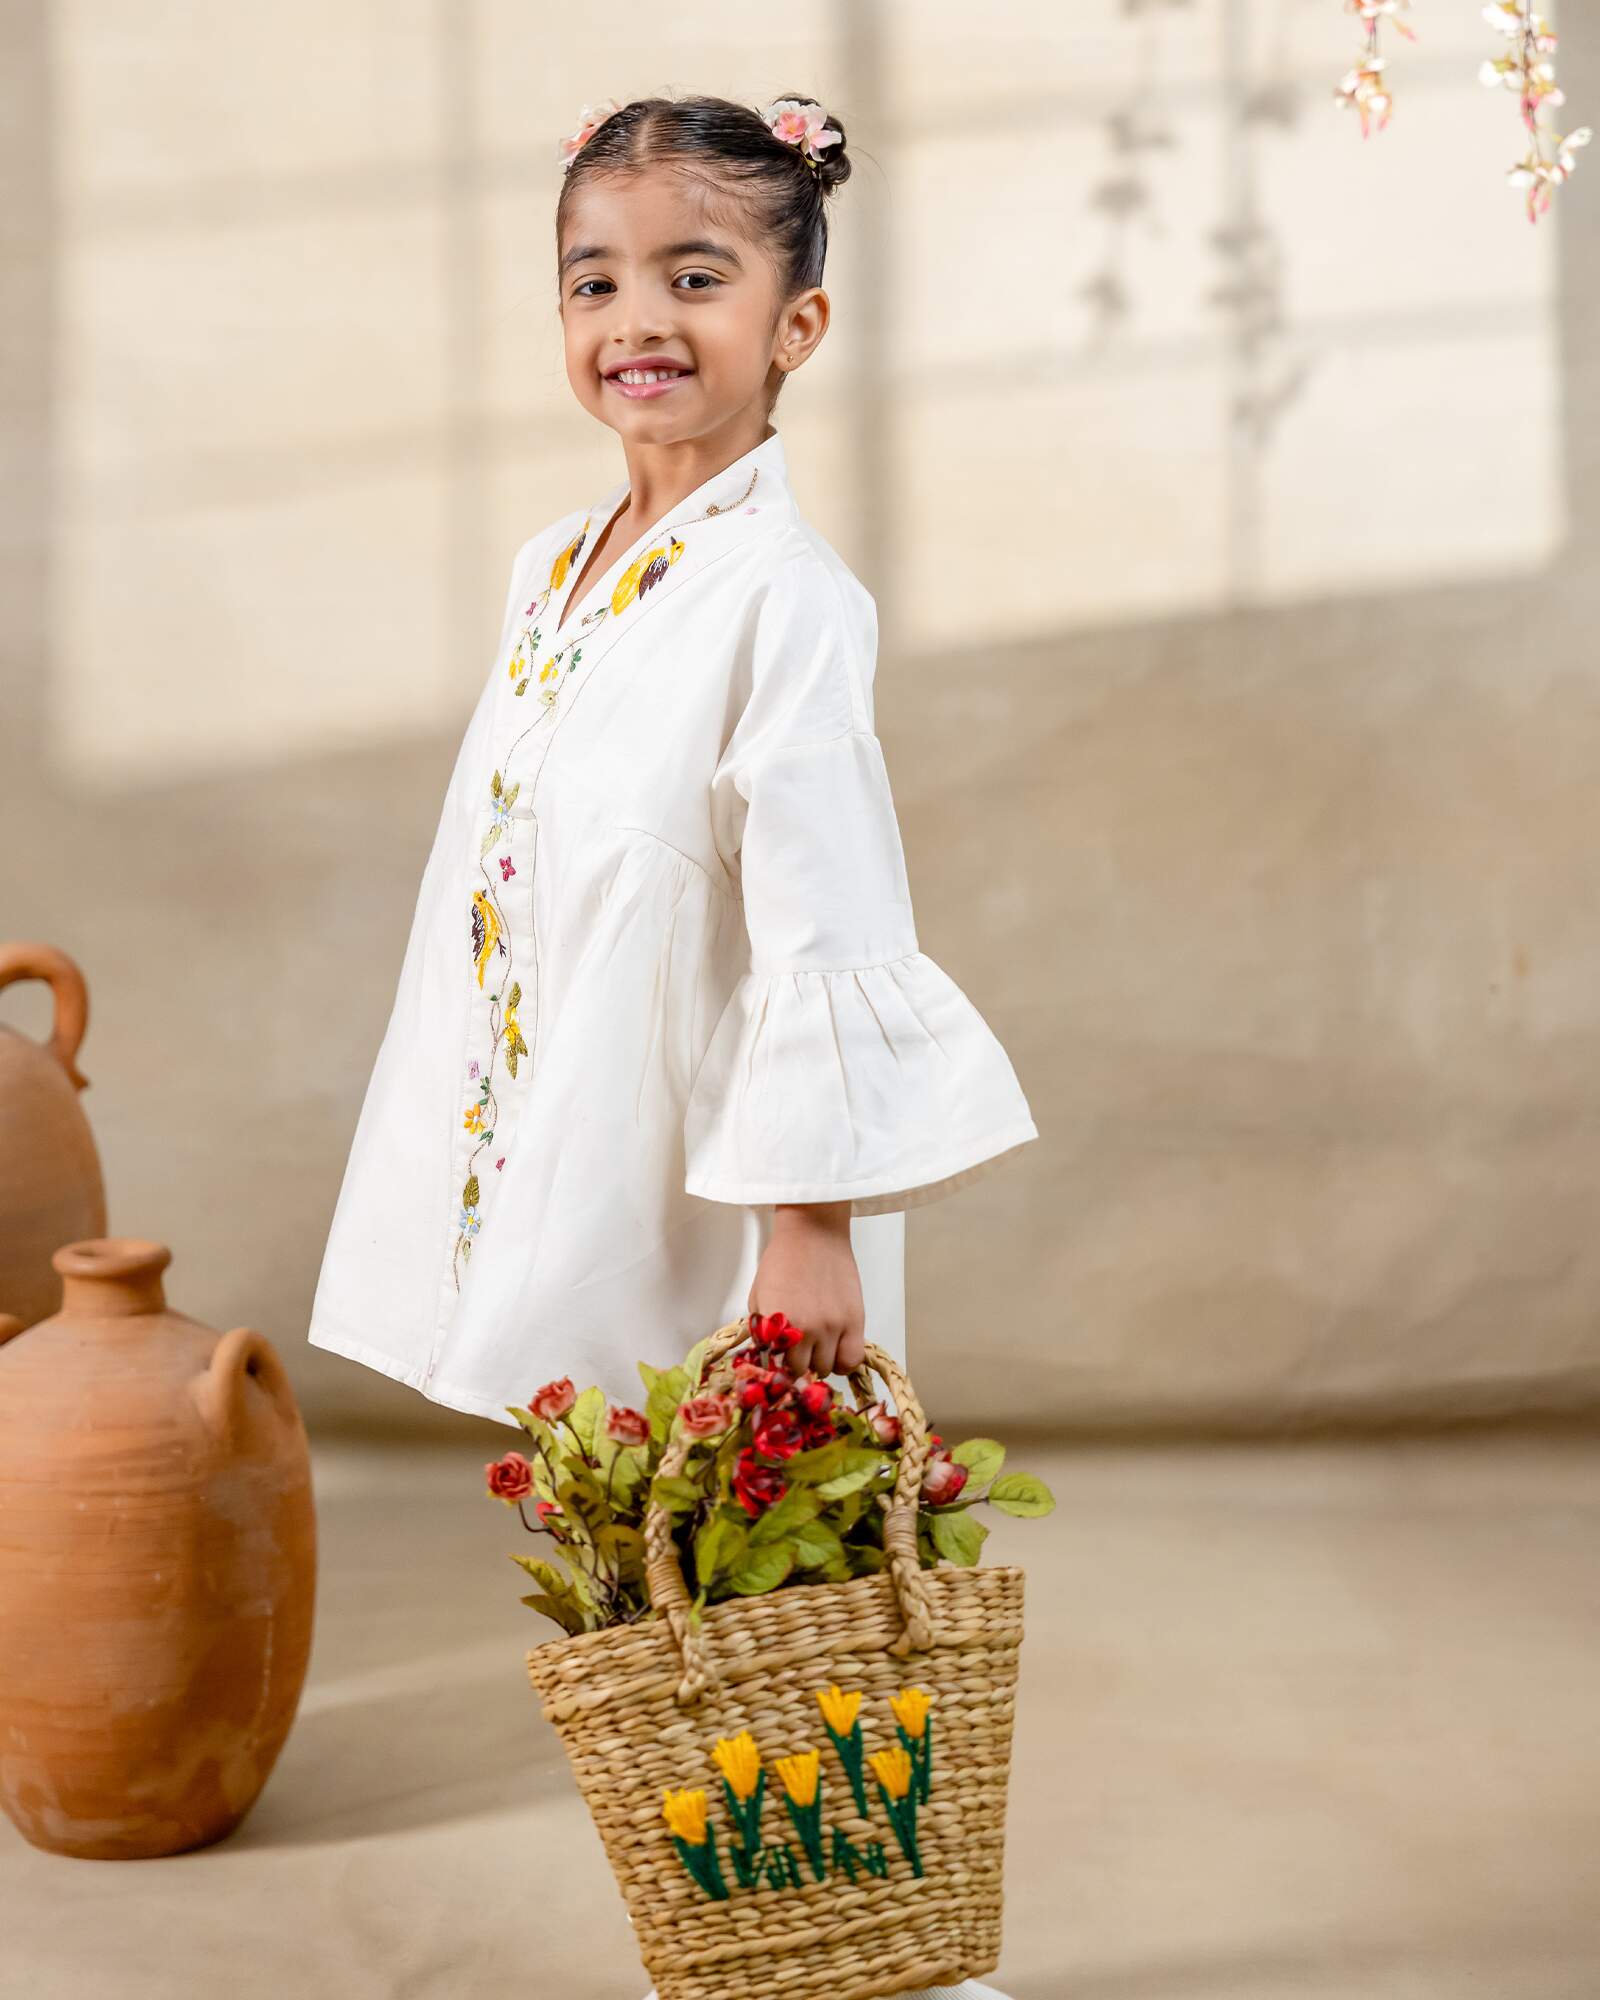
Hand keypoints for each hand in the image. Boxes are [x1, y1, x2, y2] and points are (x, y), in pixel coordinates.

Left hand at [749, 1200, 865, 1377]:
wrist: (813, 1232)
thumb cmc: (783, 1259)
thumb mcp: (758, 1296)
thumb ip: (762, 1330)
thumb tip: (768, 1355)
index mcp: (778, 1324)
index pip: (777, 1367)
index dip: (778, 1366)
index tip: (781, 1361)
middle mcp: (806, 1329)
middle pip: (802, 1372)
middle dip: (799, 1364)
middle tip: (799, 1350)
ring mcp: (833, 1326)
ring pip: (827, 1369)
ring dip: (820, 1361)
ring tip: (818, 1345)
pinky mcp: (855, 1320)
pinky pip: (852, 1360)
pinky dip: (843, 1362)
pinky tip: (836, 1349)